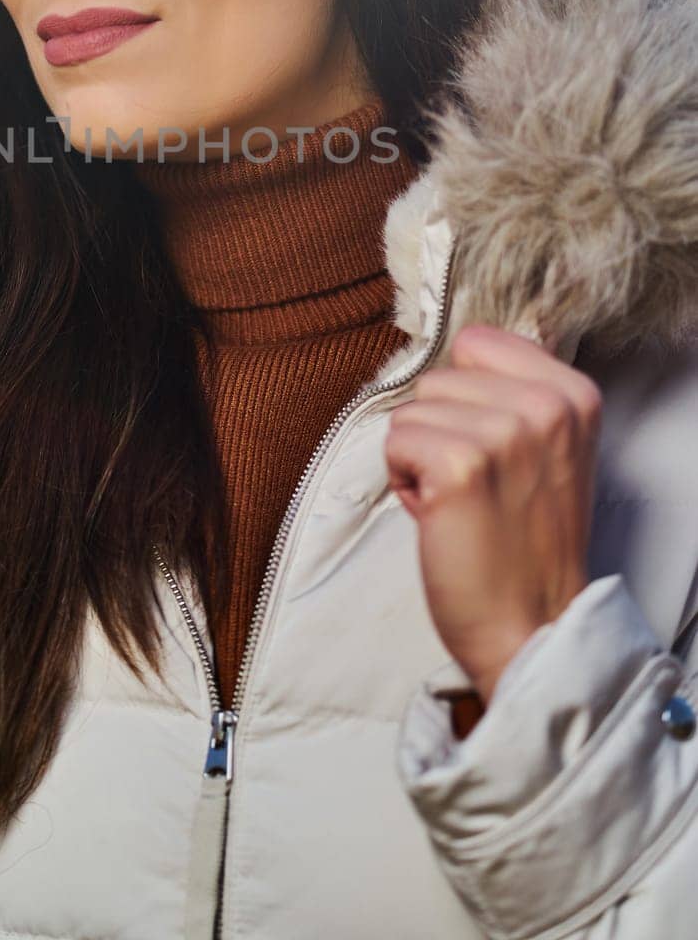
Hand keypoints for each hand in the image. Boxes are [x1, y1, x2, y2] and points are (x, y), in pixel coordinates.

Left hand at [384, 324, 601, 705]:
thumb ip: (518, 394)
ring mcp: (504, 432)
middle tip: (475, 486)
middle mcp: (546, 406)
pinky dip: (403, 481)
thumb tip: (464, 348)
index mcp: (573, 394)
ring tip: (459, 502)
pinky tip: (440, 515)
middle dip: (439, 430)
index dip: (464, 396)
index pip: (477, 342)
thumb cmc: (525, 543)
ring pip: (411, 411)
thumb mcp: (548, 450)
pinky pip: (394, 442)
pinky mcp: (460, 465)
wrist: (531, 626)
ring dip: (419, 458)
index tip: (489, 444)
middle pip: (437, 378)